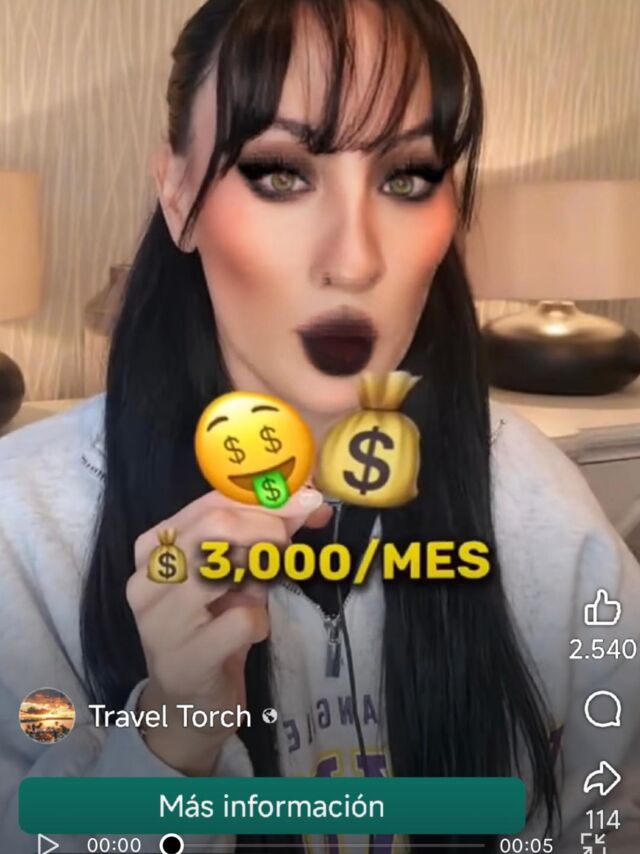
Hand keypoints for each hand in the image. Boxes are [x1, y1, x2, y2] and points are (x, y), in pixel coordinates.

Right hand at [127, 486, 331, 774]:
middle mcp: (147, 578)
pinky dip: (260, 621)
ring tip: (267, 586)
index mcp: (153, 547)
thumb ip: (262, 535)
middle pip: (215, 526)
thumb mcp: (233, 574)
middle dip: (267, 528)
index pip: (211, 502)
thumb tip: (308, 501)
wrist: (187, 704)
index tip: (306, 502)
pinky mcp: (185, 658)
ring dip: (262, 572)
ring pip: (222, 567)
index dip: (265, 498)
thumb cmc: (212, 626)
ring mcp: (160, 620)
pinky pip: (241, 619)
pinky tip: (252, 633)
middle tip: (289, 548)